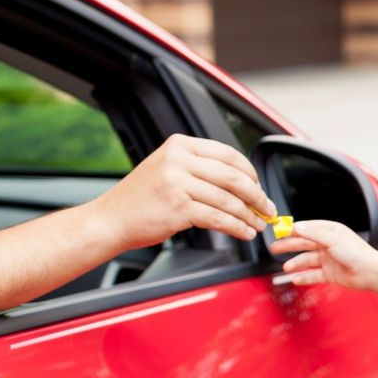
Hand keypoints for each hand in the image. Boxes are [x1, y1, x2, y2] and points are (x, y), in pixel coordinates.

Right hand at [91, 133, 275, 248]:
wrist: (110, 220)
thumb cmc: (141, 199)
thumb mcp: (168, 169)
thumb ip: (200, 169)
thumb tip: (242, 183)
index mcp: (180, 145)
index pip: (229, 154)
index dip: (251, 173)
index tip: (260, 188)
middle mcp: (179, 160)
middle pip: (233, 177)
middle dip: (257, 196)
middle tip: (267, 209)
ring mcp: (178, 183)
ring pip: (228, 200)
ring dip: (249, 215)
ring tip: (257, 225)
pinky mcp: (178, 208)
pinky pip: (219, 218)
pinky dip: (237, 227)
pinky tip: (244, 232)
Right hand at [269, 220, 377, 289]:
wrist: (371, 273)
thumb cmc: (357, 253)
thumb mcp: (333, 239)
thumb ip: (313, 233)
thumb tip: (296, 226)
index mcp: (330, 231)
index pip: (307, 228)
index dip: (293, 230)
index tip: (279, 231)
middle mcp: (329, 244)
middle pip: (304, 244)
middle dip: (289, 246)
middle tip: (274, 247)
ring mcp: (329, 259)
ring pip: (307, 260)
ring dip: (296, 263)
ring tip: (286, 267)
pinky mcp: (330, 274)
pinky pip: (313, 275)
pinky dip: (304, 277)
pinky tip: (296, 279)